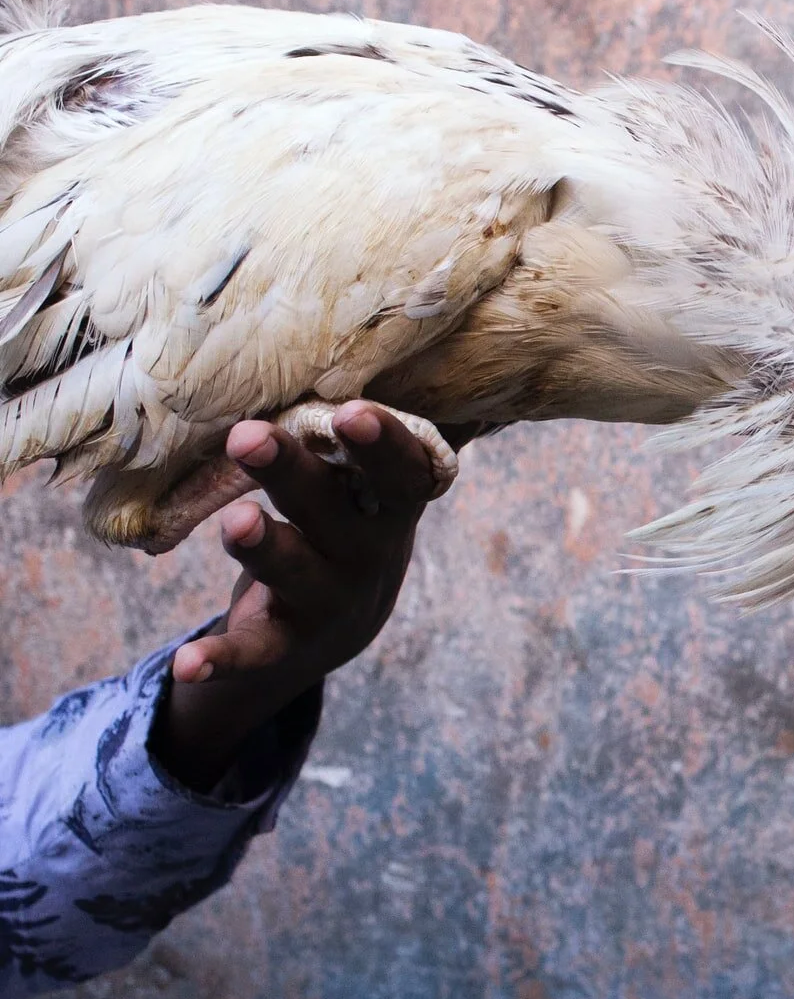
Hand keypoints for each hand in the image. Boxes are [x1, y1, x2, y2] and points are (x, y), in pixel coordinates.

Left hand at [154, 403, 438, 789]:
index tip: (353, 412)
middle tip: (250, 436)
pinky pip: (255, 651)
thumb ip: (342, 439)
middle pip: (332, 510)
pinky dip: (223, 658)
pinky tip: (189, 663)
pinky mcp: (286, 645)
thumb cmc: (339, 522)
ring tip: (235, 525)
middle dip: (293, 474)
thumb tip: (319, 335)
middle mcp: (366, 553)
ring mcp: (329, 601)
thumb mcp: (356, 483)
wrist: (340, 625)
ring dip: (266, 550)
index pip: (399, 472)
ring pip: (297, 573)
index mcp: (387, 507)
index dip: (382, 444)